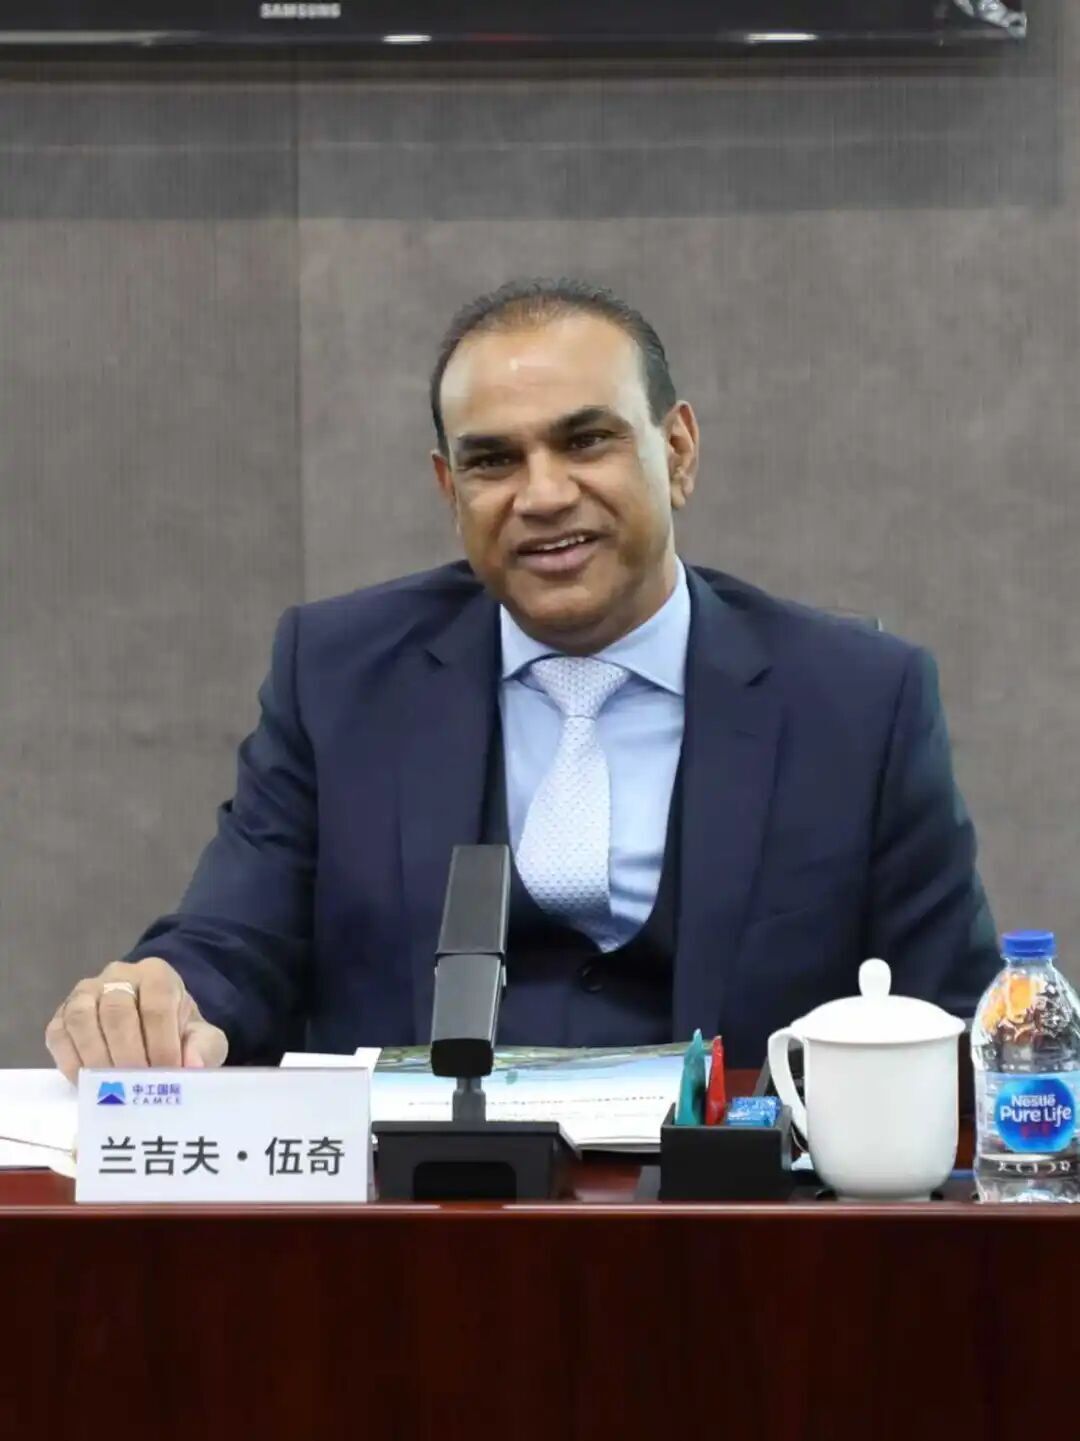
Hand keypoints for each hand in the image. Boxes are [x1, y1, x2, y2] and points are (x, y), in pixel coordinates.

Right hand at [45, 957, 227, 1083]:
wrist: (152, 1026)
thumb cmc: (177, 1032)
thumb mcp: (202, 1037)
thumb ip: (204, 1048)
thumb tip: (193, 1066)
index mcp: (156, 974)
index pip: (157, 1003)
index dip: (161, 1042)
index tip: (167, 1074)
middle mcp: (117, 976)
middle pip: (116, 1009)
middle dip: (128, 1053)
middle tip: (138, 1086)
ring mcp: (85, 993)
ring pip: (82, 1018)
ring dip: (97, 1057)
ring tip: (113, 1088)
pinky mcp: (61, 1015)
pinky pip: (58, 1035)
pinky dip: (71, 1063)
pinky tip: (90, 1084)